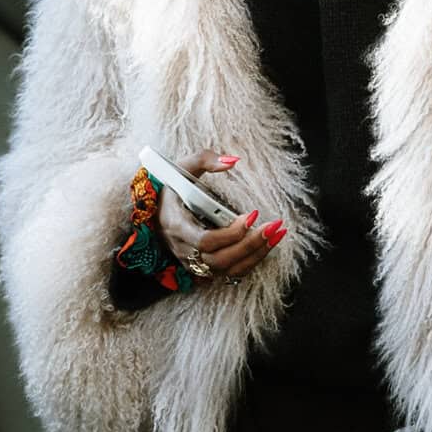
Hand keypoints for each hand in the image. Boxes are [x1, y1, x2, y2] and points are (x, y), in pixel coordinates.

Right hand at [158, 148, 287, 283]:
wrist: (155, 210)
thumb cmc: (170, 188)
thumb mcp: (181, 167)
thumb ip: (205, 160)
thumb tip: (232, 161)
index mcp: (176, 226)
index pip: (205, 240)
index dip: (231, 233)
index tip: (253, 214)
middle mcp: (184, 249)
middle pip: (220, 259)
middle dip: (250, 245)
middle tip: (273, 226)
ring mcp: (193, 261)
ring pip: (227, 269)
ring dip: (255, 255)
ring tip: (276, 236)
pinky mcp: (203, 266)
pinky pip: (230, 272)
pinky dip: (250, 261)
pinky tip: (266, 246)